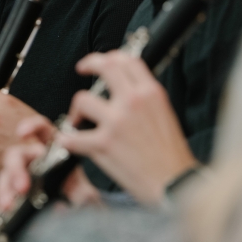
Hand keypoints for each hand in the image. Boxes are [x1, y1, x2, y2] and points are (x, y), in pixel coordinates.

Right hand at [0, 116, 101, 210]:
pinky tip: (4, 208)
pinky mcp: (14, 190)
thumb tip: (66, 205)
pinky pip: (4, 191)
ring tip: (7, 205)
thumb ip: (81, 196)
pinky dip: (3, 198)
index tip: (22, 133)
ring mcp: (21, 175)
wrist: (76, 214)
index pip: (41, 130)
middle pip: (17, 155)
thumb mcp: (85, 193)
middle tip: (22, 188)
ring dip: (5, 188)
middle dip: (16, 169)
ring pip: (6, 174)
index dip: (31, 127)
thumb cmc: (79, 195)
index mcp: (53, 150)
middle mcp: (34, 159)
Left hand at [59, 51, 196, 204]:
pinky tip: (69, 143)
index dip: (109, 56)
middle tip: (81, 70)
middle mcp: (133, 102)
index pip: (127, 60)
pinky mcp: (103, 144)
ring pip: (82, 99)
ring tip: (78, 121)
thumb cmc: (171, 156)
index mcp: (151, 93)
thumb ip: (145, 99)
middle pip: (104, 67)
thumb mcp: (166, 115)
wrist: (174, 184)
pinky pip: (72, 136)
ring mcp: (116, 121)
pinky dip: (67, 140)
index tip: (100, 62)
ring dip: (76, 111)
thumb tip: (126, 90)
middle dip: (88, 64)